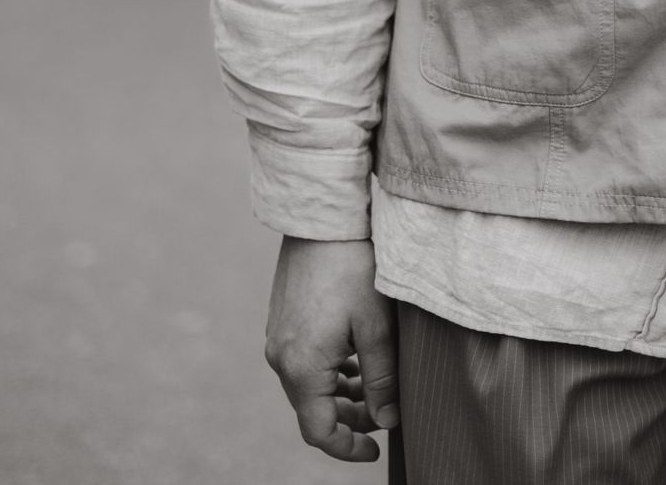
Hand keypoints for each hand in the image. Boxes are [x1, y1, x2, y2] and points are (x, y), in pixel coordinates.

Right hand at [264, 236, 399, 461]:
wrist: (322, 215)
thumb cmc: (353, 266)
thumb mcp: (376, 326)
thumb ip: (382, 379)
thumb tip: (388, 420)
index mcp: (302, 367)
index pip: (319, 431)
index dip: (348, 448)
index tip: (376, 450)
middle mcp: (280, 358)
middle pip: (313, 409)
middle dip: (350, 418)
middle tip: (386, 412)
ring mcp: (277, 338)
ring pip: (309, 385)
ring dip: (340, 393)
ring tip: (376, 384)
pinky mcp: (281, 320)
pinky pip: (304, 361)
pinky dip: (329, 370)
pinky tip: (356, 357)